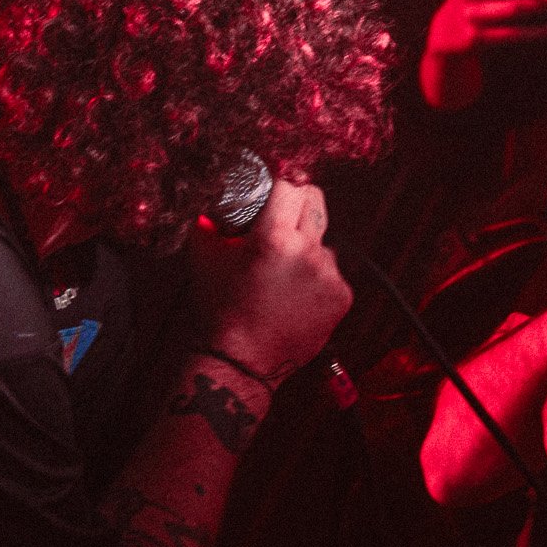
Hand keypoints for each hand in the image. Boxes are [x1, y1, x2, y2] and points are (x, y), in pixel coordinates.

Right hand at [188, 178, 348, 382]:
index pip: (290, 185)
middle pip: (315, 202)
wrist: (240, 361)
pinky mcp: (342, 297)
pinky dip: (317, 277)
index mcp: (275, 238)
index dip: (279, 186)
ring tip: (283, 273)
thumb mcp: (204, 258)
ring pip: (325, 241)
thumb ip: (209, 222)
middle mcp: (308, 253)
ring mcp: (329, 276)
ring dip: (308, 248)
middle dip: (298, 206)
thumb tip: (213, 202)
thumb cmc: (219, 311)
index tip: (273, 193)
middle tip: (281, 222)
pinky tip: (295, 294)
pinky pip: (333, 272)